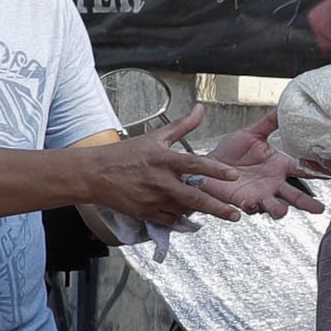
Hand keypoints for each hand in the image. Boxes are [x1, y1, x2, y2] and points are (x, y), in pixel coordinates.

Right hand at [77, 115, 251, 227]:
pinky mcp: (145, 213)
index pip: (196, 164)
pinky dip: (180, 218)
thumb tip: (200, 109)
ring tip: (212, 210)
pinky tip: (186, 214)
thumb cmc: (125, 154)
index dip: (216, 170)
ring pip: (183, 211)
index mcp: (164, 159)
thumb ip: (182, 125)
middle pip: (194, 198)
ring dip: (198, 211)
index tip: (234, 176)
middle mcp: (160, 181)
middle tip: (235, 214)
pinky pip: (169, 220)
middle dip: (217, 208)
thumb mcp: (154, 136)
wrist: (95, 173)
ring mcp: (153, 199)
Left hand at [190, 108, 325, 215]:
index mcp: (280, 165)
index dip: (316, 172)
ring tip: (282, 211)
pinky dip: (252, 207)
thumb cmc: (231, 151)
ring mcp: (261, 194)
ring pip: (276, 207)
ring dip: (280, 210)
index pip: (303, 169)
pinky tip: (250, 202)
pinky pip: (251, 208)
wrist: (208, 165)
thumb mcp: (251, 133)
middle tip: (319, 208)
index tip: (330, 174)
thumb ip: (268, 122)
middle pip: (295, 196)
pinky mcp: (245, 202)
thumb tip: (283, 106)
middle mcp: (274, 183)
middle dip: (307, 204)